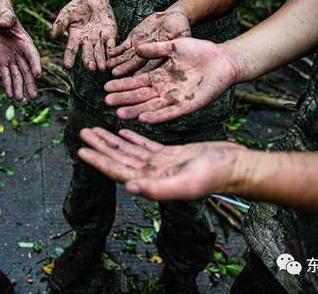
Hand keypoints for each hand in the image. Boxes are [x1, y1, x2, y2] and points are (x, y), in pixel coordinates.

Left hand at [0, 7, 41, 100]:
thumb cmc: (3, 15)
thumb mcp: (4, 15)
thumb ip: (5, 18)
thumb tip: (3, 22)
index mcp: (26, 42)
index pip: (32, 55)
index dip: (36, 65)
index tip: (38, 75)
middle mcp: (22, 53)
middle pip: (28, 70)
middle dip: (30, 83)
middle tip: (33, 97)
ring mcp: (13, 58)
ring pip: (17, 75)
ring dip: (19, 88)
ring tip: (19, 100)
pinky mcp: (3, 62)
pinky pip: (6, 74)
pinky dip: (7, 84)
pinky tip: (9, 94)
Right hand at [51, 0, 116, 70]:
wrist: (94, 1)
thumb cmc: (78, 7)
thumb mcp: (66, 13)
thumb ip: (60, 23)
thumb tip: (52, 36)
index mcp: (75, 38)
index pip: (71, 50)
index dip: (69, 58)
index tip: (68, 66)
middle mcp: (87, 42)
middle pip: (87, 53)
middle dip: (89, 61)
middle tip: (90, 68)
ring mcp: (99, 40)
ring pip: (99, 52)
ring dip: (101, 60)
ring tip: (102, 68)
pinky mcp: (110, 36)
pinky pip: (111, 45)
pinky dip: (112, 51)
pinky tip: (113, 57)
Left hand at [78, 128, 246, 200]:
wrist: (236, 167)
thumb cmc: (214, 177)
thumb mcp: (185, 183)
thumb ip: (157, 188)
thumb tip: (130, 188)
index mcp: (152, 182)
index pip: (118, 171)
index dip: (99, 161)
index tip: (81, 150)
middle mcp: (152, 174)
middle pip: (119, 158)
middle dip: (100, 146)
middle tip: (83, 132)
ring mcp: (161, 164)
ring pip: (129, 150)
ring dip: (112, 140)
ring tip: (95, 129)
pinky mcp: (171, 154)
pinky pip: (145, 145)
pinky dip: (132, 138)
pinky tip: (122, 131)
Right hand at [104, 38, 239, 123]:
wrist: (223, 59)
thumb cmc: (200, 51)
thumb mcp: (175, 46)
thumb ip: (156, 49)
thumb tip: (137, 48)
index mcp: (160, 77)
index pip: (136, 82)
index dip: (122, 85)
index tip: (106, 87)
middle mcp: (165, 90)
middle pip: (140, 97)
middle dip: (124, 99)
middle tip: (107, 102)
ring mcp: (176, 99)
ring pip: (151, 107)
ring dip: (136, 111)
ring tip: (120, 114)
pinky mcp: (188, 105)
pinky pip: (170, 113)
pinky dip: (157, 116)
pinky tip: (144, 119)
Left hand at [107, 9, 190, 76]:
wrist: (172, 17)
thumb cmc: (181, 28)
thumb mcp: (181, 37)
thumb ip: (175, 45)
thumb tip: (166, 54)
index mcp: (161, 60)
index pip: (151, 68)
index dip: (143, 73)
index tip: (135, 78)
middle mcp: (147, 58)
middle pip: (135, 65)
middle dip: (125, 69)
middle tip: (115, 74)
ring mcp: (138, 50)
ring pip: (126, 58)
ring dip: (118, 62)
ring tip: (108, 66)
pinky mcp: (132, 41)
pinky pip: (122, 47)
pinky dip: (115, 50)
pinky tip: (109, 53)